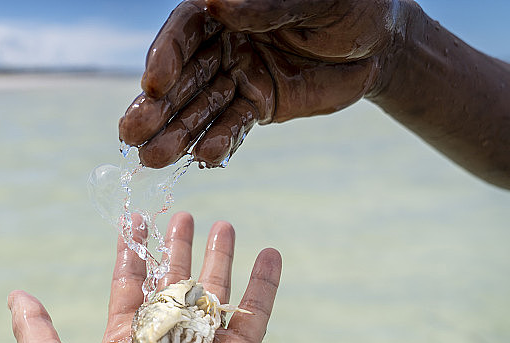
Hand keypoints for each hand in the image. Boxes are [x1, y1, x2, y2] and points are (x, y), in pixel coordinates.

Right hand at [119, 0, 400, 167]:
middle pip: (182, 75)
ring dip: (176, 134)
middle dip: (157, 107)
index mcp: (228, 8)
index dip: (165, 57)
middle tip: (130, 136)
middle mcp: (224, 42)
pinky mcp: (255, 105)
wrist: (379, 44)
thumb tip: (218, 2)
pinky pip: (232, 127)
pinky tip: (203, 160)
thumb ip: (268, 5)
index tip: (152, 84)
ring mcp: (237, 76)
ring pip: (200, 107)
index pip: (186, 30)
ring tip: (152, 160)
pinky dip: (218, 144)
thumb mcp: (316, 2)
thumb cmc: (351, 5)